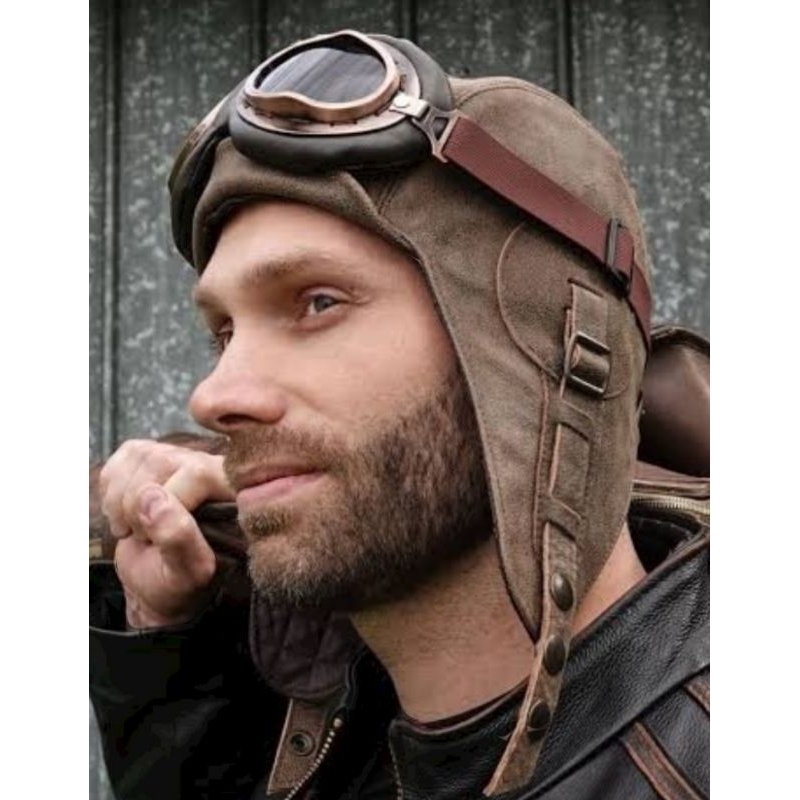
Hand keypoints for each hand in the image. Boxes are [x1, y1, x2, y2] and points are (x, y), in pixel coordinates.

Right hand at [98, 439, 234, 627]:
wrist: (153, 584)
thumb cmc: (177, 583)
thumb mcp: (186, 574)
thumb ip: (178, 538)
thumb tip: (152, 496)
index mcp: (233, 493)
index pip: (198, 474)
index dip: (169, 505)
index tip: (158, 538)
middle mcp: (211, 466)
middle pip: (160, 461)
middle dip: (137, 507)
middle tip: (145, 538)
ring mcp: (181, 458)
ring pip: (138, 455)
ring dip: (121, 501)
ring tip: (137, 529)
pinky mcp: (152, 458)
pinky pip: (123, 455)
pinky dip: (112, 490)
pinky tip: (126, 514)